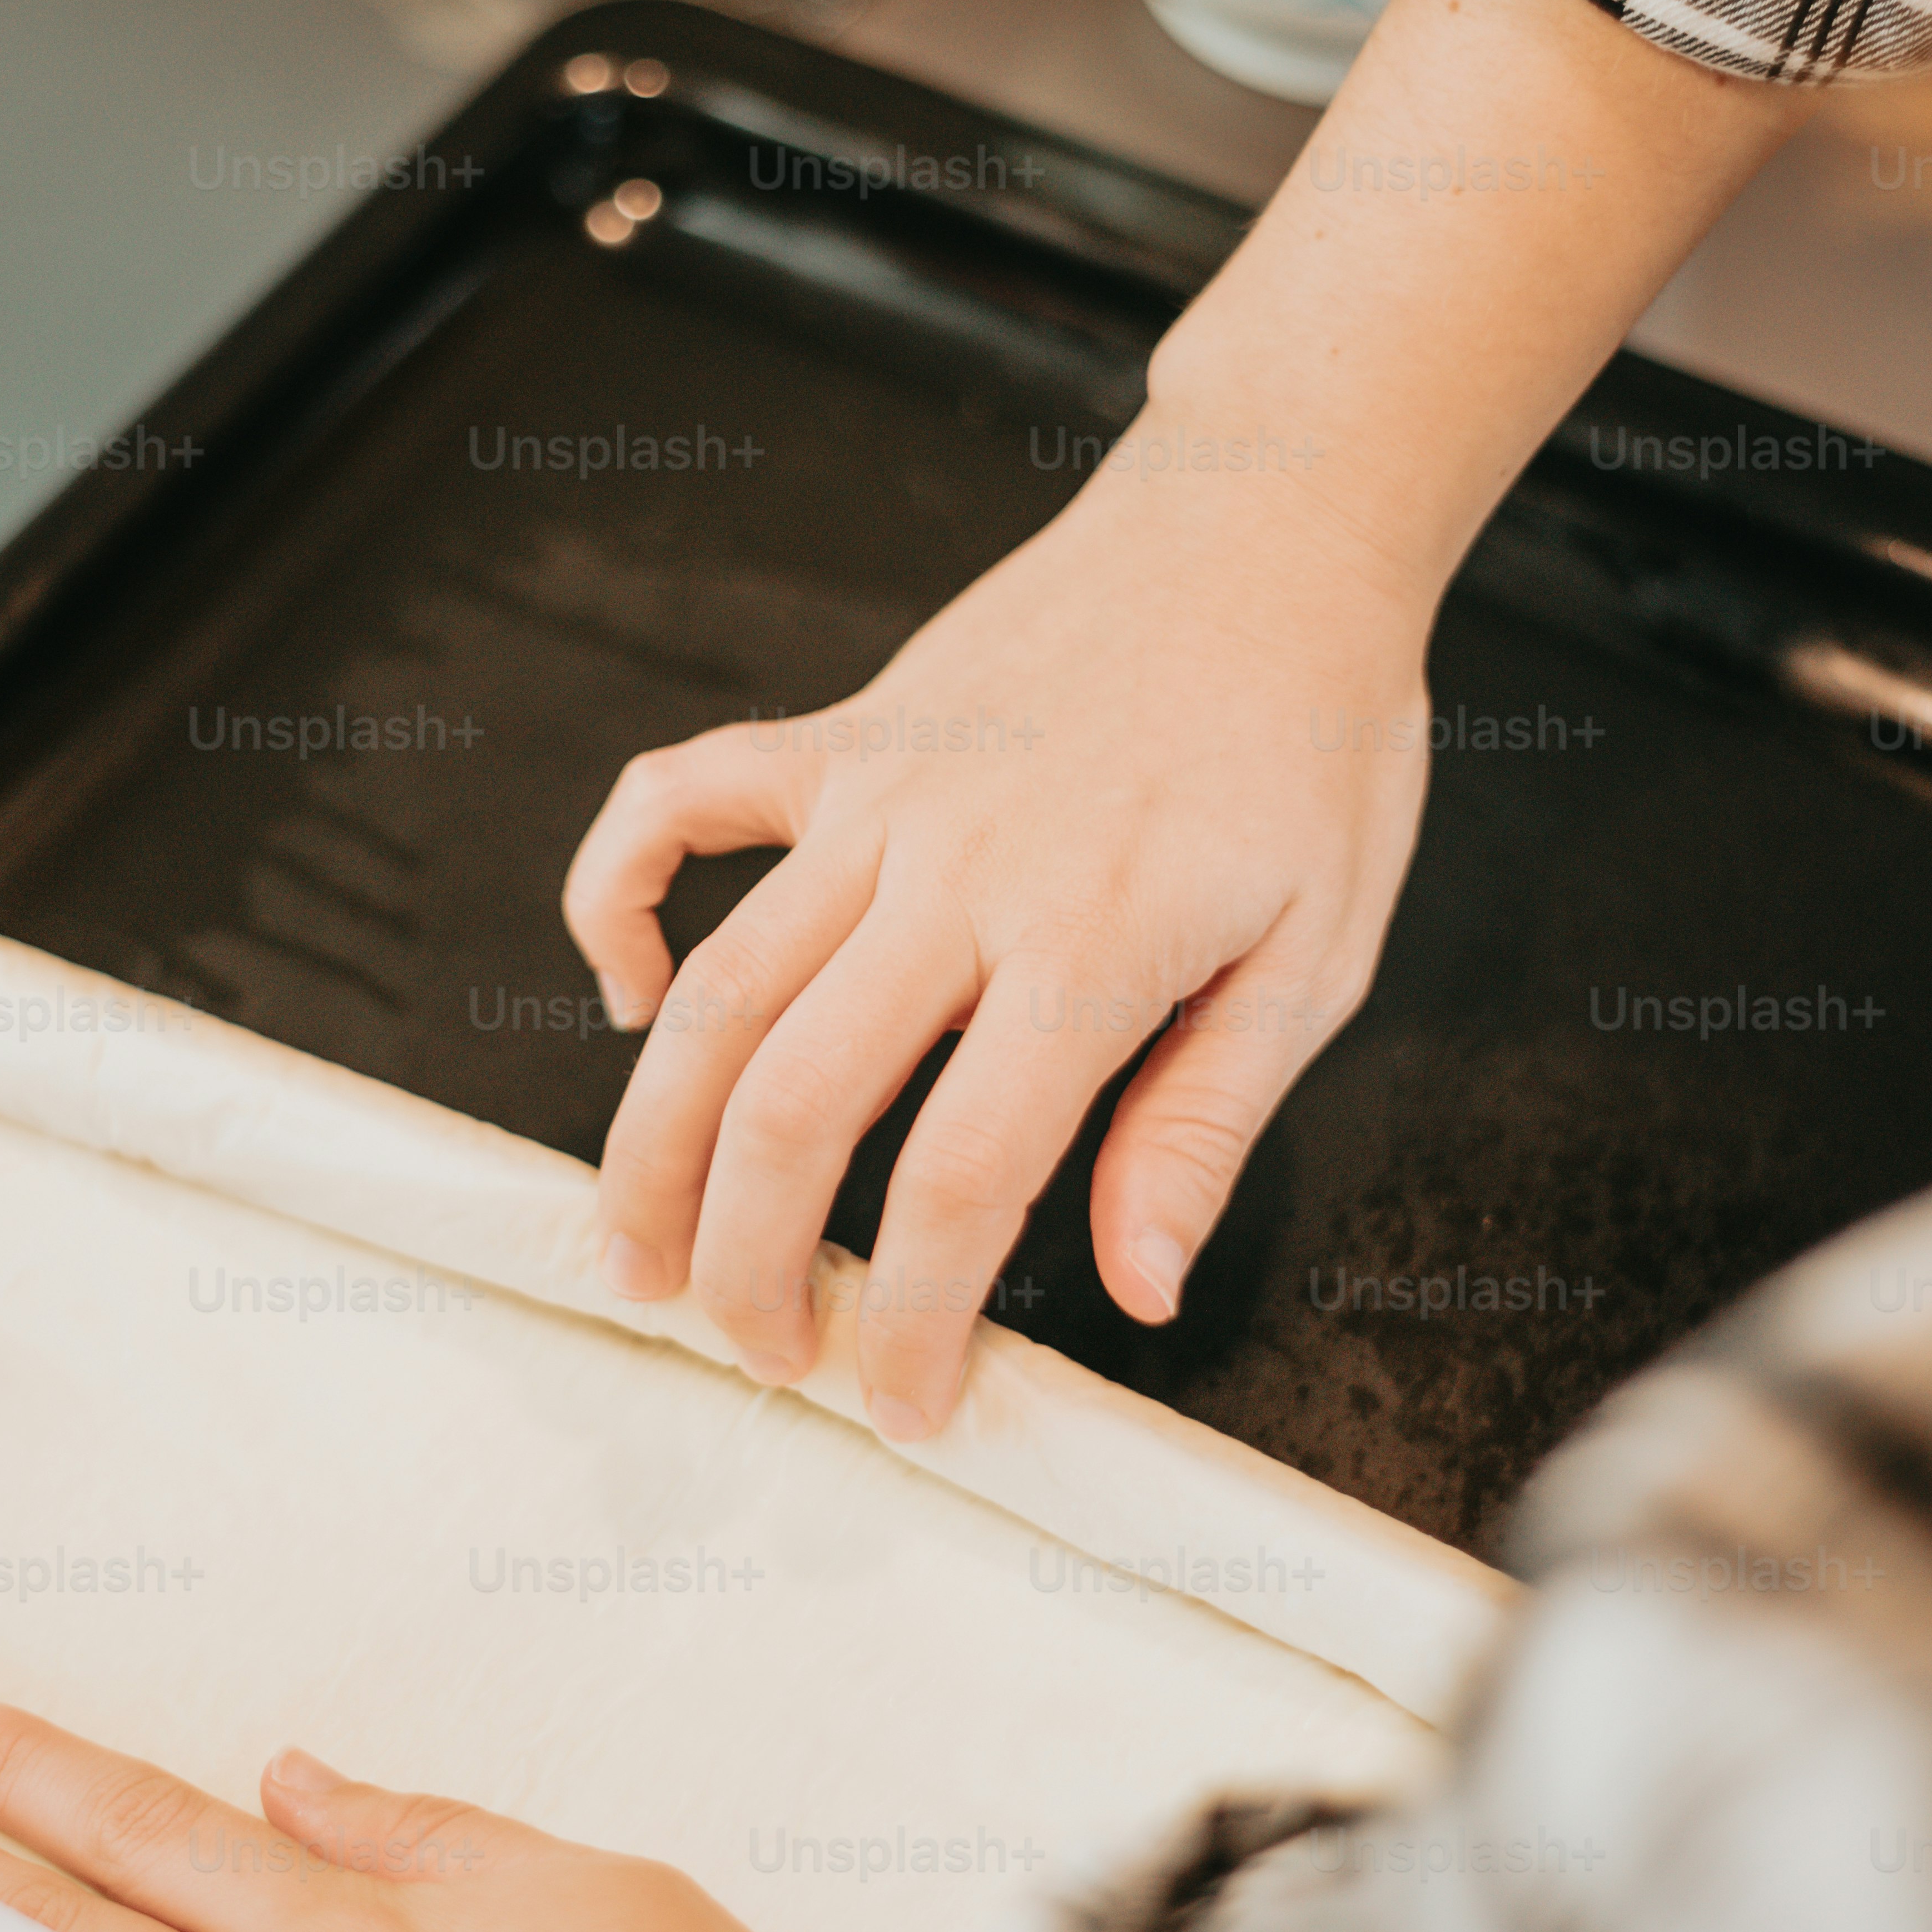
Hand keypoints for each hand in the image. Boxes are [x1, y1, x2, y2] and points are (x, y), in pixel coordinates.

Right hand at [566, 406, 1433, 1436]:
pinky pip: (675, 801)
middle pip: (786, 1104)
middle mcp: (953, 872)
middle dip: (746, 1263)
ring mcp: (875, 794)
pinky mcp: (838, 735)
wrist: (1266, 528)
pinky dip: (615, 894)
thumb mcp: (1316, 953)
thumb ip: (1207, 1123)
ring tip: (636, 1255)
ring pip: (708, 990)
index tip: (902, 1403)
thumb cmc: (1312, 744)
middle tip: (757, 1354)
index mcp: (1085, 945)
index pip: (953, 1180)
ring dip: (648, 1142)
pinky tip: (626, 991)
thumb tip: (1138, 1289)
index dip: (908, 1319)